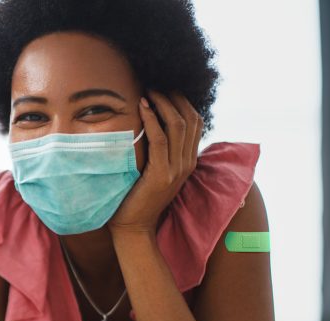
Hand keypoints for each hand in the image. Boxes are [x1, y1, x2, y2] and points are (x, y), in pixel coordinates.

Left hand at [108, 91, 203, 233]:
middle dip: (173, 97)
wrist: (133, 226)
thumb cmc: (136, 196)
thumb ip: (158, 151)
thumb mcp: (153, 169)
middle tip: (155, 84)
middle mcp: (187, 163)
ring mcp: (176, 169)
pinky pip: (160, 139)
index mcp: (188, 160)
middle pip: (190, 118)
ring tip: (148, 90)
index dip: (182, 101)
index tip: (165, 88)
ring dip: (162, 103)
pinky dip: (152, 119)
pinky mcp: (161, 175)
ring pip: (178, 125)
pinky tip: (142, 106)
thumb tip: (148, 124)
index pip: (195, 122)